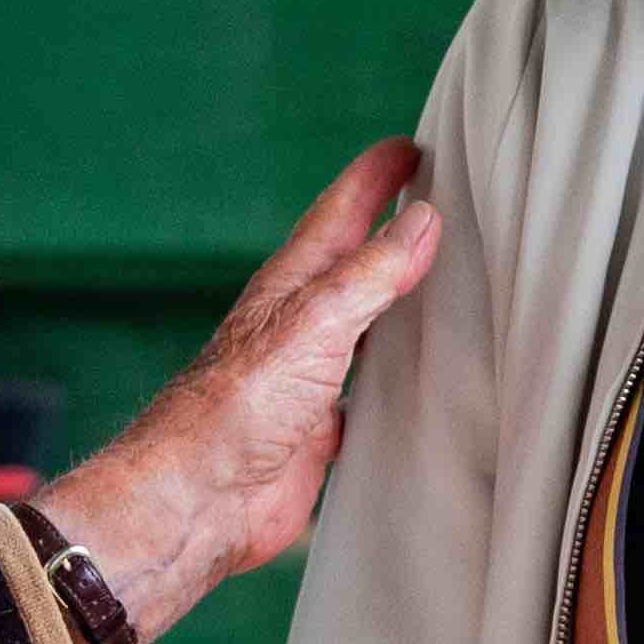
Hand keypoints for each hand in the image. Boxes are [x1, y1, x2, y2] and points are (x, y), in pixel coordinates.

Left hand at [34, 142, 442, 643]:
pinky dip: (397, 374)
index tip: (413, 147)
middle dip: (393, 228)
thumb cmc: (238, 406)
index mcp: (294, 284)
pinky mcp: (319, 427)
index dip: (376, 176)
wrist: (201, 497)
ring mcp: (310, 374)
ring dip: (397, 300)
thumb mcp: (314, 323)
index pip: (342, 211)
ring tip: (443, 279)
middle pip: (356, 263)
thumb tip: (422, 219)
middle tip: (437, 196)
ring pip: (366, 324)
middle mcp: (302, 322)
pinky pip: (370, 388)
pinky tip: (418, 378)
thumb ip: (370, 274)